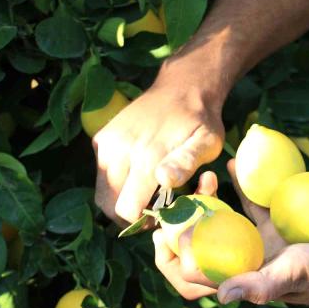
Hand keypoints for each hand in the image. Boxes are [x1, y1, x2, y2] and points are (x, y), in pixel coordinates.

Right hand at [92, 81, 223, 224]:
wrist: (182, 86)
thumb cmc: (201, 121)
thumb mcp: (207, 142)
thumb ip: (186, 163)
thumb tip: (164, 180)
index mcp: (146, 156)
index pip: (126, 210)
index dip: (142, 221)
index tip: (160, 215)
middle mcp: (119, 150)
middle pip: (109, 206)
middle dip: (128, 215)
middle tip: (152, 208)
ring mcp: (107, 143)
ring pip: (102, 192)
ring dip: (120, 199)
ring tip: (145, 192)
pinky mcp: (101, 138)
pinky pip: (101, 173)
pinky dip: (114, 181)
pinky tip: (137, 173)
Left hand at [155, 159, 308, 307]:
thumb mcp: (292, 276)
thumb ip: (260, 286)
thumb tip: (223, 295)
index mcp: (240, 279)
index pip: (194, 274)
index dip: (174, 256)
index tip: (165, 229)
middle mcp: (243, 262)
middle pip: (203, 245)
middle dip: (188, 223)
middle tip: (182, 197)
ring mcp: (257, 244)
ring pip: (224, 221)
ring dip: (212, 201)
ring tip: (207, 177)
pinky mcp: (274, 228)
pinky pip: (252, 205)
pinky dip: (242, 187)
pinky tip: (233, 166)